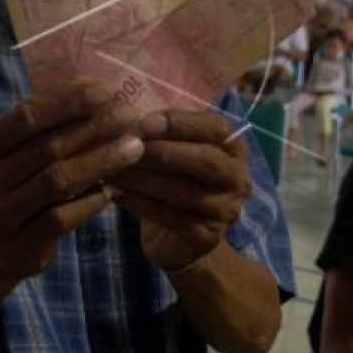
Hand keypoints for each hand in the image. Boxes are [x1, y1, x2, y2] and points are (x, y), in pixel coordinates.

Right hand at [0, 79, 143, 286]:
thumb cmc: (13, 189)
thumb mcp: (14, 155)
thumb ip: (43, 127)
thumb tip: (97, 91)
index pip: (25, 116)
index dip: (68, 101)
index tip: (106, 90)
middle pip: (46, 148)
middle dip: (94, 127)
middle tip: (129, 115)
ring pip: (57, 181)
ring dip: (101, 160)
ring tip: (134, 148)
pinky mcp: (16, 249)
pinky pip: (61, 218)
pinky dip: (91, 200)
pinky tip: (115, 188)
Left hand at [112, 110, 251, 271]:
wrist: (177, 239)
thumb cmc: (174, 182)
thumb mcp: (173, 151)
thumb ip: (162, 132)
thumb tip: (129, 113)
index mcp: (234, 148)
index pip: (215, 128)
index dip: (180, 122)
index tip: (145, 121)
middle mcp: (238, 178)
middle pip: (206, 160)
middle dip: (164, 151)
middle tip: (129, 146)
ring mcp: (227, 210)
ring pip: (186, 191)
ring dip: (146, 179)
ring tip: (114, 170)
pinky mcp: (208, 237)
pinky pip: (171, 217)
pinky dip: (140, 204)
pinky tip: (116, 194)